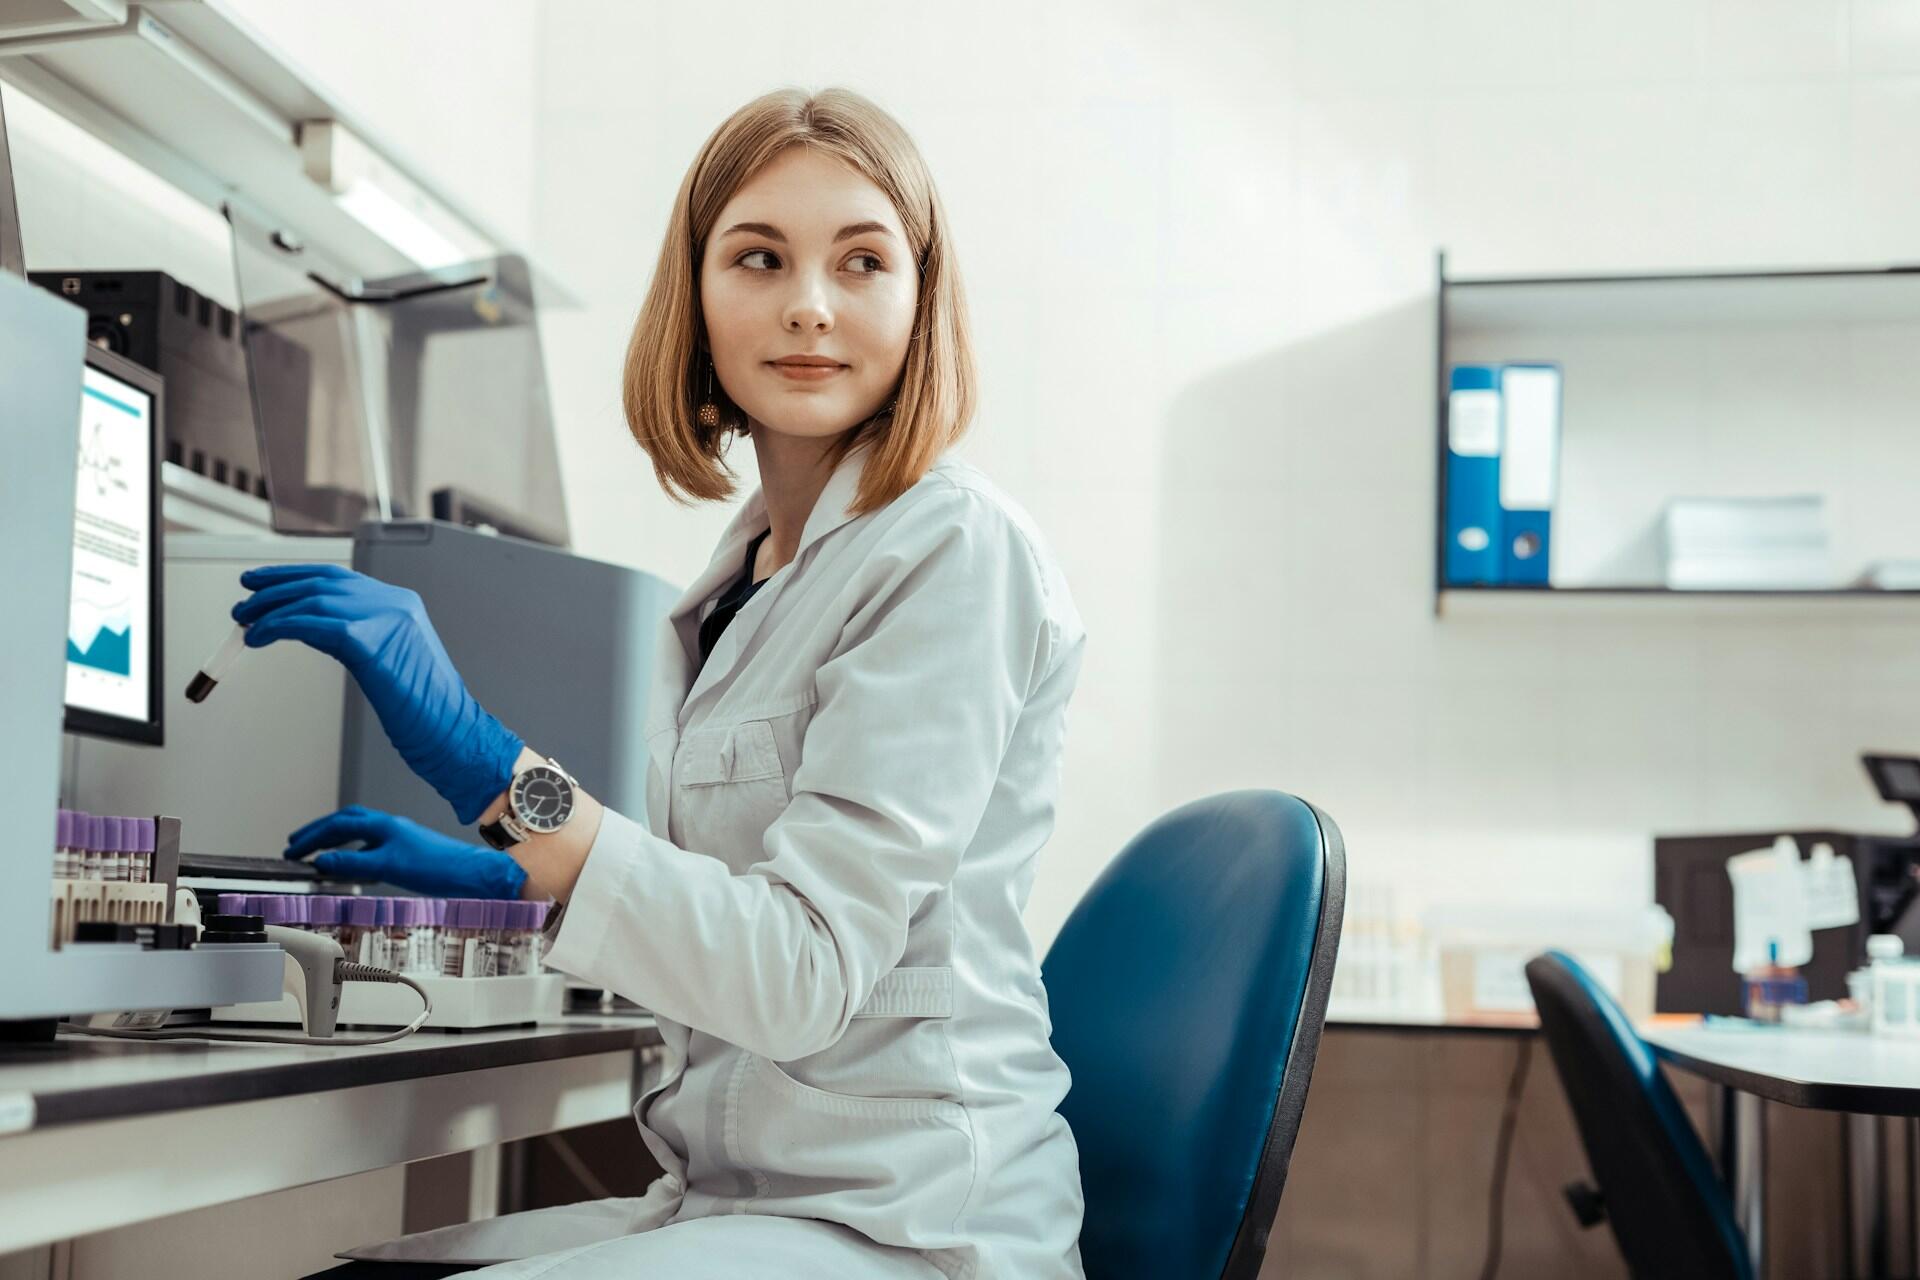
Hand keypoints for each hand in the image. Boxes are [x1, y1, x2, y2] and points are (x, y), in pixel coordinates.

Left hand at [233, 564, 520, 823]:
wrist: (454, 734)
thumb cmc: (424, 712)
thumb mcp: (389, 663)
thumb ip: (355, 639)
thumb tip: (304, 628)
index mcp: (402, 604)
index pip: (339, 578)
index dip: (295, 577)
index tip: (264, 584)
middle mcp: (396, 603)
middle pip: (322, 581)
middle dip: (276, 587)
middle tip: (245, 601)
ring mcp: (388, 619)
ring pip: (314, 599)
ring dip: (271, 609)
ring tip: (246, 622)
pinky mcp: (372, 641)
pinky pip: (313, 624)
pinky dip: (281, 627)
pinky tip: (262, 637)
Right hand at [285, 805, 527, 898]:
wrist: (470, 873)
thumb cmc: (436, 866)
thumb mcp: (387, 866)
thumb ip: (353, 863)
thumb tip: (321, 860)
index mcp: (382, 825)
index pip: (338, 825)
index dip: (312, 836)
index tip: (292, 848)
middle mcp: (389, 827)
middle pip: (345, 822)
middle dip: (318, 832)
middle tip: (296, 844)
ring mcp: (398, 837)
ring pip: (358, 831)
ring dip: (335, 839)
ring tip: (316, 851)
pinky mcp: (406, 850)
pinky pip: (370, 844)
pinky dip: (353, 851)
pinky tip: (352, 864)